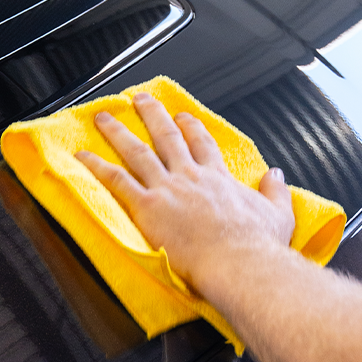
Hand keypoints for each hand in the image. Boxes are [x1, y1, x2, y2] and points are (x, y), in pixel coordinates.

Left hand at [75, 92, 294, 295]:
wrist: (239, 262)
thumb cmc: (257, 246)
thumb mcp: (278, 214)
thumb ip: (275, 191)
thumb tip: (276, 175)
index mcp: (218, 178)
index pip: (202, 144)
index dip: (191, 127)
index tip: (182, 116)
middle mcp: (190, 176)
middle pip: (166, 137)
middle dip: (152, 115)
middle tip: (139, 100)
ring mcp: (167, 188)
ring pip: (137, 151)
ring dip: (118, 132)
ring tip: (103, 118)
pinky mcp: (148, 206)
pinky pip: (116, 181)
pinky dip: (97, 167)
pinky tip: (83, 156)